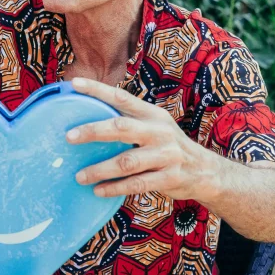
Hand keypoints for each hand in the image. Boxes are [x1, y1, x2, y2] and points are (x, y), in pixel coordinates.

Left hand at [67, 77, 217, 200]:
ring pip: (126, 161)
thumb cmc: (168, 145)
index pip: (122, 97)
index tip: (74, 84)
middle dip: (93, 131)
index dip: (98, 89)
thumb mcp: (155, 126)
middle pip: (121, 128)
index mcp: (152, 114)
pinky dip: (115, 187)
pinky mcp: (169, 178)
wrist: (205, 171)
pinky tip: (99, 190)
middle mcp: (159, 131)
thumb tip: (90, 118)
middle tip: (69, 136)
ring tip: (79, 176)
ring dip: (100, 169)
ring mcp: (166, 155)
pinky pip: (137, 184)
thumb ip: (130, 120)